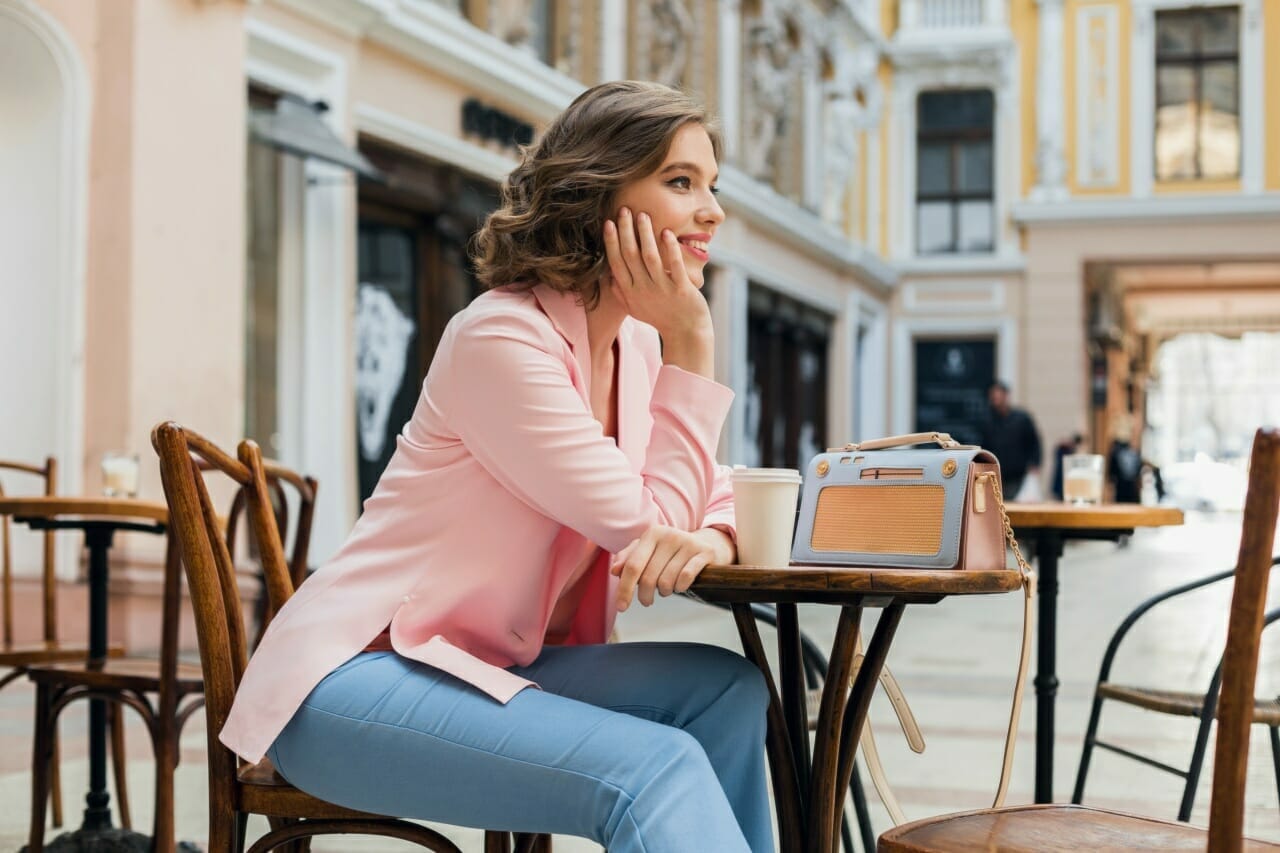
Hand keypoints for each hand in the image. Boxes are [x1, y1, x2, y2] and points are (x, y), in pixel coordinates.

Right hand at [602, 207, 712, 345]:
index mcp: (630, 292)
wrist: (686, 332)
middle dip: (626, 231)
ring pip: (649, 257)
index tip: (608, 222)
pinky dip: (670, 249)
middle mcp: (643, 290)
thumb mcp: (636, 309)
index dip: (611, 242)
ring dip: (645, 234)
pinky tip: (666, 232)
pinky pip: (674, 265)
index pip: (616, 263)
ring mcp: (662, 290)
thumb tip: (610, 278)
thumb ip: (622, 293)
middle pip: (630, 255)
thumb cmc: (661, 318)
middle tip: (624, 210)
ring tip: (643, 215)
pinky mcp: (681, 290)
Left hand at [610, 526, 734, 611]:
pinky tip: (680, 586)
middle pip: (648, 578)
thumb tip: (615, 571)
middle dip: (645, 595)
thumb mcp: (649, 551)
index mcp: (652, 534)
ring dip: (665, 592)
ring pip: (666, 581)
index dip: (625, 588)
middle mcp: (669, 535)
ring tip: (666, 588)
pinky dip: (680, 587)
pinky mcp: (704, 552)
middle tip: (647, 601)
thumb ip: (629, 558)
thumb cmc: (670, 552)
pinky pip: (685, 578)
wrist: (705, 544)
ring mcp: (688, 543)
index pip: (632, 566)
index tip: (621, 607)